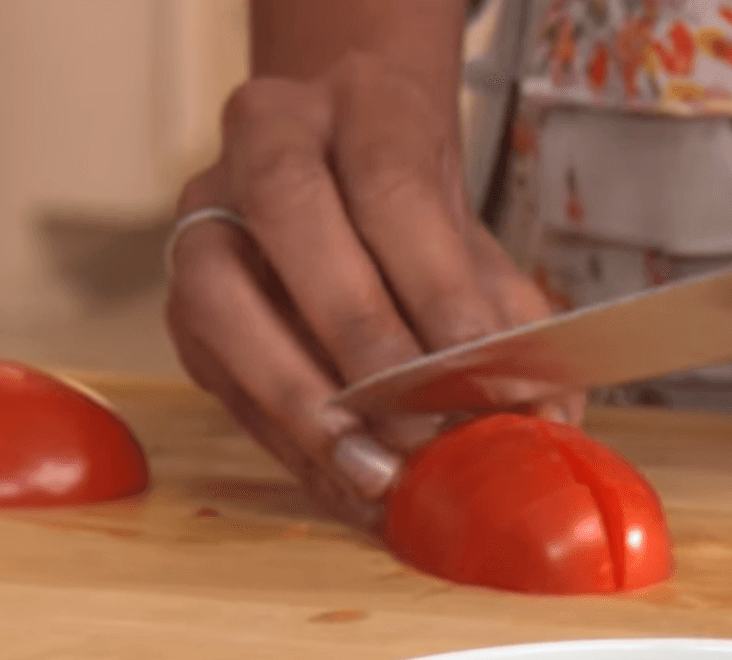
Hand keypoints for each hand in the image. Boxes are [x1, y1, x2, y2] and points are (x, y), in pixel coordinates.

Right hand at [165, 54, 581, 527]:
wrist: (339, 171)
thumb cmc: (408, 210)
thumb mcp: (469, 236)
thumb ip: (506, 314)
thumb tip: (545, 417)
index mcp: (354, 101)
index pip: (390, 182)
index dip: (435, 283)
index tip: (477, 368)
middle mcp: (263, 139)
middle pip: (289, 214)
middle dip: (357, 333)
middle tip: (418, 422)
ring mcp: (206, 217)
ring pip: (219, 300)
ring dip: (297, 398)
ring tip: (371, 470)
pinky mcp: (186, 304)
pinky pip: (221, 375)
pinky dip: (288, 441)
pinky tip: (346, 485)